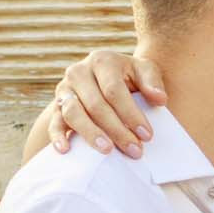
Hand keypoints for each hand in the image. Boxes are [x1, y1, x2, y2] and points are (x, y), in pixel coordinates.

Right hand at [46, 46, 167, 158]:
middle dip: (117, 130)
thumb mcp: (144, 71)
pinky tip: (66, 150)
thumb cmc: (129, 77)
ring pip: (74, 113)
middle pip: (96, 105)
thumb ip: (152, 82)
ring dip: (91, 134)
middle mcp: (79, 72)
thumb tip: (160, 99)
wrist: (105, 77)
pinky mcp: (55, 106)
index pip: (114, 91)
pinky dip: (58, 136)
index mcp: (102, 61)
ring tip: (108, 151)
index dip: (131, 114)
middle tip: (135, 151)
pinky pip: (53, 122)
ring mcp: (64, 89)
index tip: (147, 136)